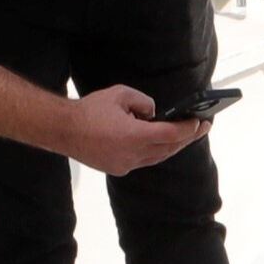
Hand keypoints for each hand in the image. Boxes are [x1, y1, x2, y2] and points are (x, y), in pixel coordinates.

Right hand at [0, 66, 206, 174]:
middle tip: (202, 127)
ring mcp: (125, 165)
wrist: (62, 130)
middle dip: (186, 138)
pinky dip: (154, 151)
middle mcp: (132, 155)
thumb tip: (154, 113)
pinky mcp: (117, 168)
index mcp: (134, 136)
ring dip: (172, 146)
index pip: (171, 135)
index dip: (188, 129)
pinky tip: (159, 142)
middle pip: (168, 149)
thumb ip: (143, 102)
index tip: (200, 122)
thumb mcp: (120, 94)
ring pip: (157, 157)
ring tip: (185, 134)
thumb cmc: (90, 110)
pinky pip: (143, 160)